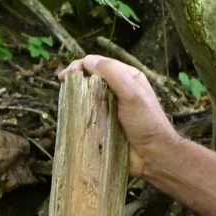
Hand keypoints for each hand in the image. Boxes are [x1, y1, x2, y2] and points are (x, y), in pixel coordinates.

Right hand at [57, 55, 175, 177]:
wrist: (153, 154)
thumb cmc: (146, 122)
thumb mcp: (132, 93)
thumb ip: (113, 74)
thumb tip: (88, 61)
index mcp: (128, 77)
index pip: (100, 64)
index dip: (81, 65)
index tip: (67, 75)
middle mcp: (119, 89)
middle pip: (92, 78)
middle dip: (76, 79)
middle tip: (62, 84)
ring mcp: (112, 107)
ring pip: (89, 96)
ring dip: (77, 96)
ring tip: (65, 100)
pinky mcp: (106, 124)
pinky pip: (90, 114)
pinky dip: (80, 113)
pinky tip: (72, 116)